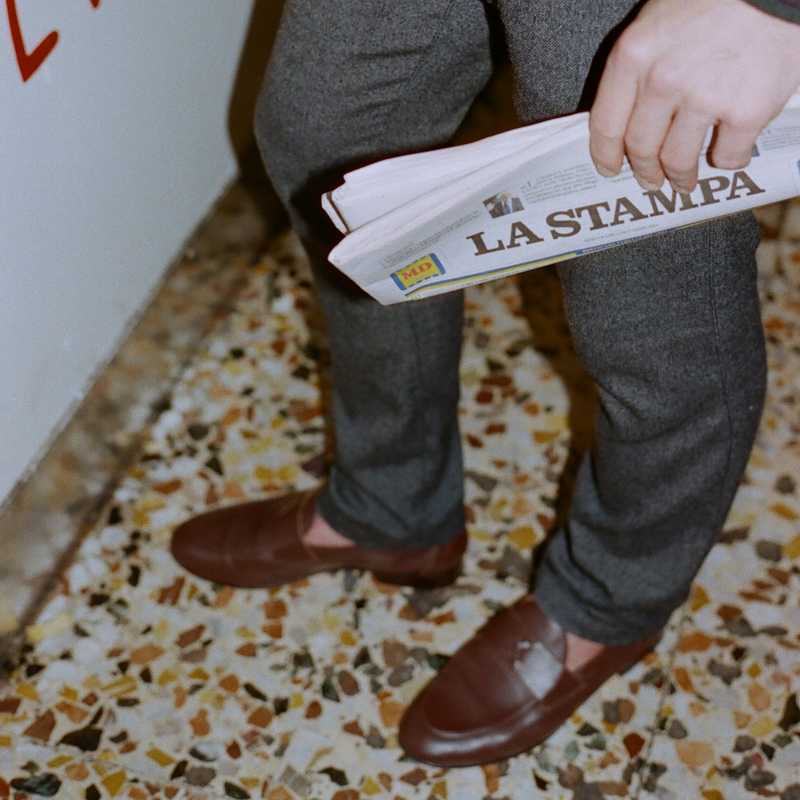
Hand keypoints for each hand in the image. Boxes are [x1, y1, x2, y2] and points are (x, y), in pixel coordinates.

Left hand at [589, 0, 799, 192]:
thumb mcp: (659, 20)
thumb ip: (640, 65)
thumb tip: (628, 110)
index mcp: (634, 56)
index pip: (606, 125)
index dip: (606, 155)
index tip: (610, 168)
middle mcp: (663, 81)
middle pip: (641, 148)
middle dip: (645, 172)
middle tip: (651, 179)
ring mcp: (705, 98)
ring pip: (678, 161)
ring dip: (681, 177)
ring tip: (685, 181)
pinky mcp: (745, 112)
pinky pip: (728, 156)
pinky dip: (728, 161)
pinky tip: (730, 155)